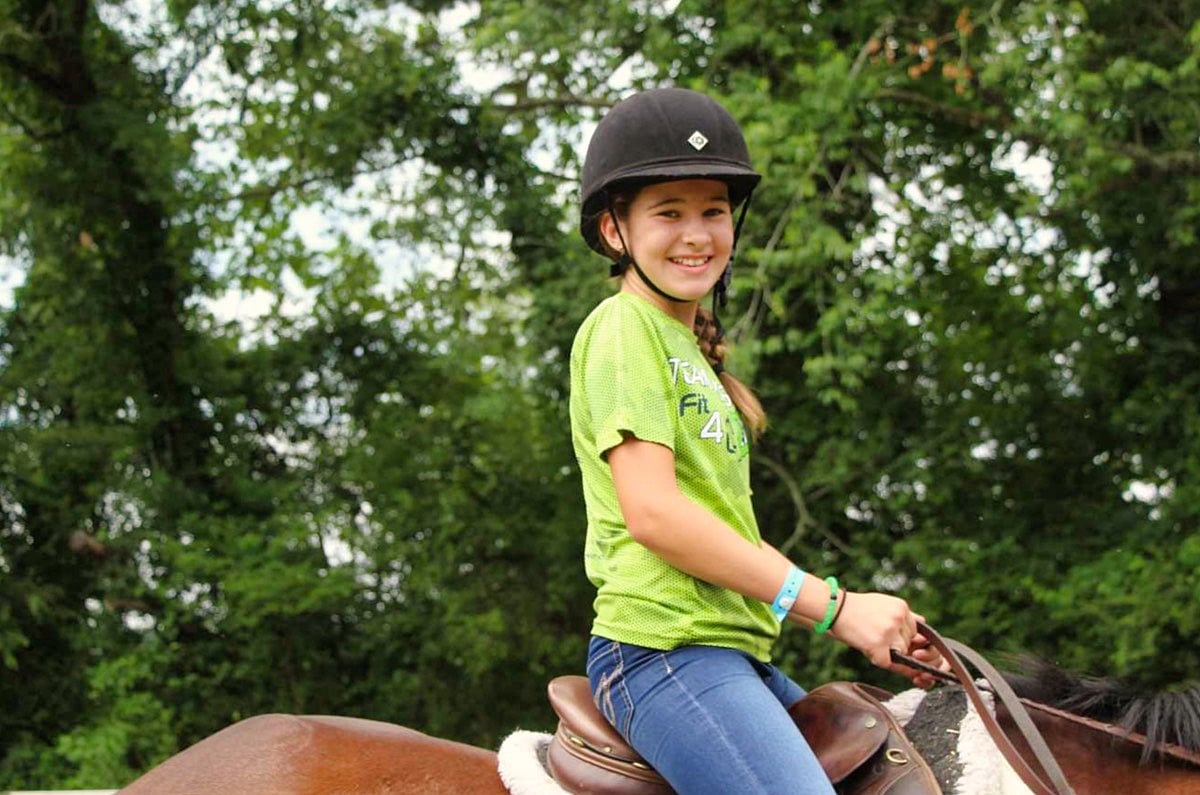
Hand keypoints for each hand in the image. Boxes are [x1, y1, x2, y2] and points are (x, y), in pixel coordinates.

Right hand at [828, 591, 946, 685]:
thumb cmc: (856, 607)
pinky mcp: (879, 644)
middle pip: (907, 643)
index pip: (913, 631)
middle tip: (873, 637)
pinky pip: (887, 662)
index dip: (900, 637)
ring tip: (869, 640)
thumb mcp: (883, 603)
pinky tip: (866, 647)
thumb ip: (903, 614)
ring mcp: (889, 631)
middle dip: (894, 645)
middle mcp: (898, 618)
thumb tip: (923, 622)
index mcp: (902, 607)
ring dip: (887, 653)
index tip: (886, 636)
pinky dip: (877, 659)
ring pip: (900, 654)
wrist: (834, 608)